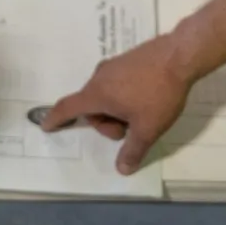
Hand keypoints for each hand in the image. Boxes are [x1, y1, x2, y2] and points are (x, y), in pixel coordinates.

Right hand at [40, 32, 194, 174]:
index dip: (56, 118)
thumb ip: (133, 150)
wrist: (179, 55)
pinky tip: (147, 96)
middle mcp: (99, 77)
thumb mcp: (148, 129)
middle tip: (133, 128)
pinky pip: (115, 84)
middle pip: (92, 107)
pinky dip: (124, 96)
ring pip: (105, 96)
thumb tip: (122, 169)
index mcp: (98, 93)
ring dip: (117, 110)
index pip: (69, 107)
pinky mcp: (126, 60)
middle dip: (108, 123)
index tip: (46, 125)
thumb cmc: (159, 94)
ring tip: (144, 112)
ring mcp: (112, 65)